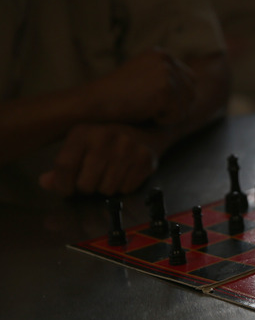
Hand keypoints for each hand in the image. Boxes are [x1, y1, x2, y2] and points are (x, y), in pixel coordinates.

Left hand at [38, 124, 158, 195]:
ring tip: (109, 174)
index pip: (65, 166)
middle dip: (87, 187)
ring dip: (105, 187)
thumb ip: (62, 165)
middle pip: (85, 183)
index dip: (63, 184)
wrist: (145, 129)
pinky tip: (124, 173)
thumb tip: (45, 183)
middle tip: (92, 179)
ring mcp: (127, 148)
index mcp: (83, 131)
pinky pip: (126, 189)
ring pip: (106, 189)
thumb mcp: (80, 145)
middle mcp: (105, 136)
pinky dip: (123, 187)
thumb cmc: (106, 141)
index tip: (66, 190)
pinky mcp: (145, 159)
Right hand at [89, 48, 195, 125]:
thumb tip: (193, 89)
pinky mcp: (165, 89)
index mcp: (160, 53)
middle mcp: (165, 58)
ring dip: (168, 114)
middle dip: (174, 106)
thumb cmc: (116, 97)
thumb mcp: (142, 78)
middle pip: (191, 92)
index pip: (189, 80)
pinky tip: (143, 112)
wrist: (92, 103)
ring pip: (186, 105)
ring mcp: (166, 72)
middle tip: (147, 106)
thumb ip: (163, 78)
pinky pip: (178, 115)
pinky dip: (163, 120)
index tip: (154, 102)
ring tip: (143, 108)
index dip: (176, 98)